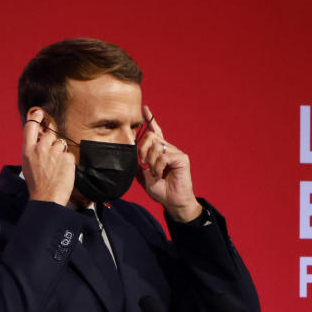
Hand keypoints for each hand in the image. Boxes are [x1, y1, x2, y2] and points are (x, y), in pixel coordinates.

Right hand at [22, 109, 75, 204]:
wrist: (46, 198)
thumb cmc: (37, 184)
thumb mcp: (28, 164)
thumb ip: (33, 150)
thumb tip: (40, 139)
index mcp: (28, 150)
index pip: (31, 127)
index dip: (36, 118)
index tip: (39, 113)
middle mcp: (40, 149)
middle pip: (50, 134)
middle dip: (53, 143)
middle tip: (51, 158)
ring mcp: (54, 153)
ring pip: (61, 144)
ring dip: (60, 153)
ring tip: (56, 167)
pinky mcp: (67, 158)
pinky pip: (69, 154)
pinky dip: (67, 162)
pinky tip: (62, 171)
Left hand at [137, 105, 201, 222]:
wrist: (172, 202)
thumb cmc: (161, 190)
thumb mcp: (143, 176)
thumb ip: (137, 164)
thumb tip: (130, 154)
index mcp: (159, 152)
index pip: (155, 132)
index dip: (150, 119)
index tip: (144, 108)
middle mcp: (168, 149)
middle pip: (150, 136)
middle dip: (142, 149)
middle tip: (143, 163)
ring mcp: (176, 152)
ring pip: (156, 146)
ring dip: (150, 162)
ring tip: (155, 173)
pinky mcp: (182, 158)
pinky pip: (163, 155)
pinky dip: (158, 166)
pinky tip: (160, 174)